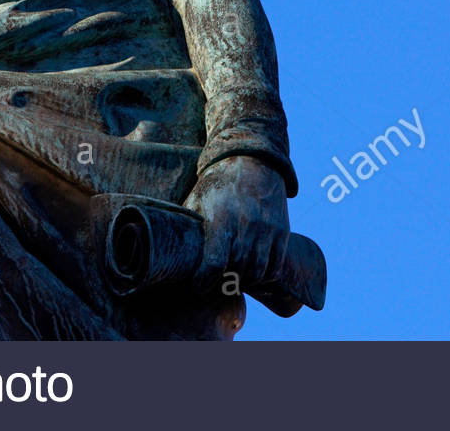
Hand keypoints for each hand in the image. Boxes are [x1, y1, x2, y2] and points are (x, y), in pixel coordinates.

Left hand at [184, 154, 289, 290]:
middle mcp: (246, 225)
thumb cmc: (217, 184)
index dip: (203, 282)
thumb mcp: (197, 201)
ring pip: (257, 272)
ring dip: (244, 281)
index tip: (197, 287)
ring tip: (233, 279)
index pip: (213, 264)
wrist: (252, 160)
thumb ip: (189, 228)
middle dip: (223, 283)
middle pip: (237, 271)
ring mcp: (266, 229)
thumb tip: (168, 251)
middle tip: (214, 284)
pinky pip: (275, 265)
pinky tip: (253, 273)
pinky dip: (265, 276)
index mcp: (221, 219)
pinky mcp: (281, 231)